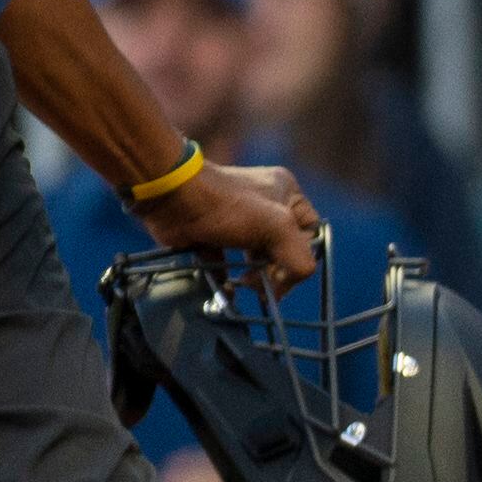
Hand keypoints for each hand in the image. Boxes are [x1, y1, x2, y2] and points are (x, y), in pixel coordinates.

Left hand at [136, 161, 321, 288]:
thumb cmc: (228, 206)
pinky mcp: (214, 235)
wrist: (173, 198)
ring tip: (244, 285)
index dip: (300, 258)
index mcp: (287, 192)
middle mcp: (266, 204)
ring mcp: (239, 220)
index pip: (309, 233)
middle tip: (260, 286)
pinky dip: (228, 279)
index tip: (282, 276)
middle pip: (283, 248)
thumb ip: (298, 256)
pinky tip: (225, 288)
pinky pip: (229, 262)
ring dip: (253, 277)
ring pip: (256, 257)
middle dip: (274, 271)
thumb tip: (295, 279)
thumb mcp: (276, 226)